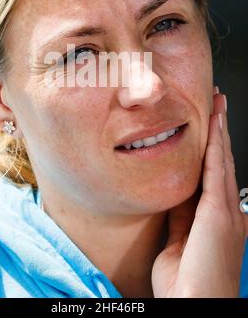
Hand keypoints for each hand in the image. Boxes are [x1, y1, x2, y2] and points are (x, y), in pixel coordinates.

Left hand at [152, 88, 247, 296]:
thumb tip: (174, 195)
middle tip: (216, 103)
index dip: (210, 148)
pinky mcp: (220, 212)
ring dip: (219, 130)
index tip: (207, 126)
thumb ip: (179, 216)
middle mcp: (228, 212)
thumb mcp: (178, 241)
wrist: (194, 306)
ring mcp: (227, 211)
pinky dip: (216, 145)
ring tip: (217, 104)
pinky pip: (216, 170)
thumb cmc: (186, 284)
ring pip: (222, 160)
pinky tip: (215, 125)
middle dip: (219, 131)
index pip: (213, 174)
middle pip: (222, 161)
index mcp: (218, 220)